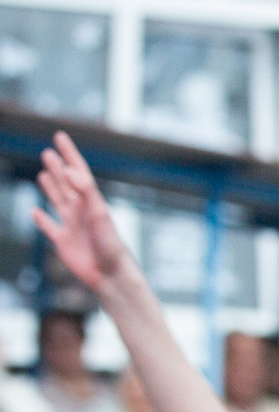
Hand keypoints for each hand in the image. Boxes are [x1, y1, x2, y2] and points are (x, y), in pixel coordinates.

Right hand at [30, 133, 138, 297]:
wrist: (111, 275)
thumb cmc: (109, 245)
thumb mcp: (98, 213)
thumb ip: (85, 191)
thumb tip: (69, 171)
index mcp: (90, 201)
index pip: (78, 171)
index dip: (69, 153)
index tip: (60, 136)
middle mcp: (81, 211)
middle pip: (66, 184)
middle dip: (58, 168)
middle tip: (48, 152)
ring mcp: (72, 226)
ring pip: (58, 201)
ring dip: (51, 187)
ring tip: (44, 174)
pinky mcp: (63, 242)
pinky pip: (49, 228)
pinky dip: (41, 219)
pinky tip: (35, 211)